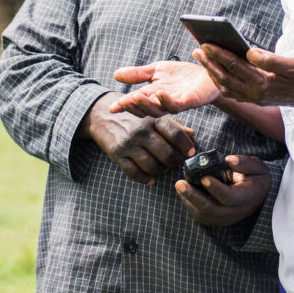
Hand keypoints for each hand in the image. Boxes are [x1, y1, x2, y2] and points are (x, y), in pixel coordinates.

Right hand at [80, 95, 196, 184]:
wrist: (101, 114)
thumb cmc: (133, 116)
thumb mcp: (152, 115)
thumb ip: (173, 125)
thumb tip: (192, 136)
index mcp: (152, 118)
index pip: (176, 134)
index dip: (186, 146)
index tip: (190, 153)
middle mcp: (141, 130)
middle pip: (166, 154)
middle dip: (174, 162)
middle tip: (174, 163)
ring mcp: (128, 143)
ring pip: (152, 166)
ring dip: (160, 171)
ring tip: (161, 168)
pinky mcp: (117, 153)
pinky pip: (134, 173)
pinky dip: (145, 178)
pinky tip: (150, 177)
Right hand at [110, 61, 219, 117]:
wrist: (207, 74)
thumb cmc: (182, 75)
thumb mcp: (156, 70)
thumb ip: (138, 74)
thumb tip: (115, 75)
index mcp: (152, 95)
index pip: (135, 101)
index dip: (124, 105)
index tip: (112, 108)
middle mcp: (161, 102)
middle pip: (145, 109)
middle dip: (134, 106)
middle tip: (125, 101)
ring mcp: (175, 103)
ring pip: (158, 110)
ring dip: (147, 105)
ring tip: (137, 96)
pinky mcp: (188, 101)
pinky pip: (176, 105)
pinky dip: (167, 100)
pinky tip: (160, 93)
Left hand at [175, 154, 270, 226]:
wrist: (259, 195)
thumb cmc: (256, 178)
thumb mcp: (258, 167)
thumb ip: (245, 163)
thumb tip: (228, 161)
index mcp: (247, 198)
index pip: (229, 197)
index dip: (215, 188)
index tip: (204, 177)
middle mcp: (235, 212)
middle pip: (211, 209)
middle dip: (193, 196)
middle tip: (179, 183)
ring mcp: (225, 218)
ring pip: (203, 214)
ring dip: (189, 200)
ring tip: (179, 185)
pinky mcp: (217, 219)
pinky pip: (201, 216)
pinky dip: (190, 205)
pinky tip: (183, 192)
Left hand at [195, 44, 293, 107]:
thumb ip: (271, 60)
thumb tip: (249, 52)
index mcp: (263, 84)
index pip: (235, 66)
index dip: (218, 54)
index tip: (205, 43)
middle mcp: (255, 94)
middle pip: (225, 77)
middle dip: (209, 63)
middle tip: (196, 50)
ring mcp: (254, 98)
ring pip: (226, 86)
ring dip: (212, 72)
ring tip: (203, 58)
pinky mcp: (256, 99)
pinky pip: (233, 91)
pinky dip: (221, 81)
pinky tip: (216, 72)